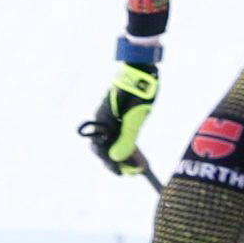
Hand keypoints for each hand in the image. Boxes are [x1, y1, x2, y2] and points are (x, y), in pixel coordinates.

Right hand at [81, 45, 163, 177]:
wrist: (141, 68)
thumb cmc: (138, 91)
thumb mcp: (135, 117)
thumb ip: (126, 139)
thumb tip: (117, 158)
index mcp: (103, 121)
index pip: (102, 150)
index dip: (112, 164)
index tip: (123, 174)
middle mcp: (102, 120)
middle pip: (105, 147)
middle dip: (117, 162)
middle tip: (131, 172)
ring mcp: (109, 116)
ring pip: (112, 141)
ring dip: (122, 154)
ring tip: (136, 165)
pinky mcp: (117, 113)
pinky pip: (117, 133)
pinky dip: (125, 144)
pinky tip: (135, 151)